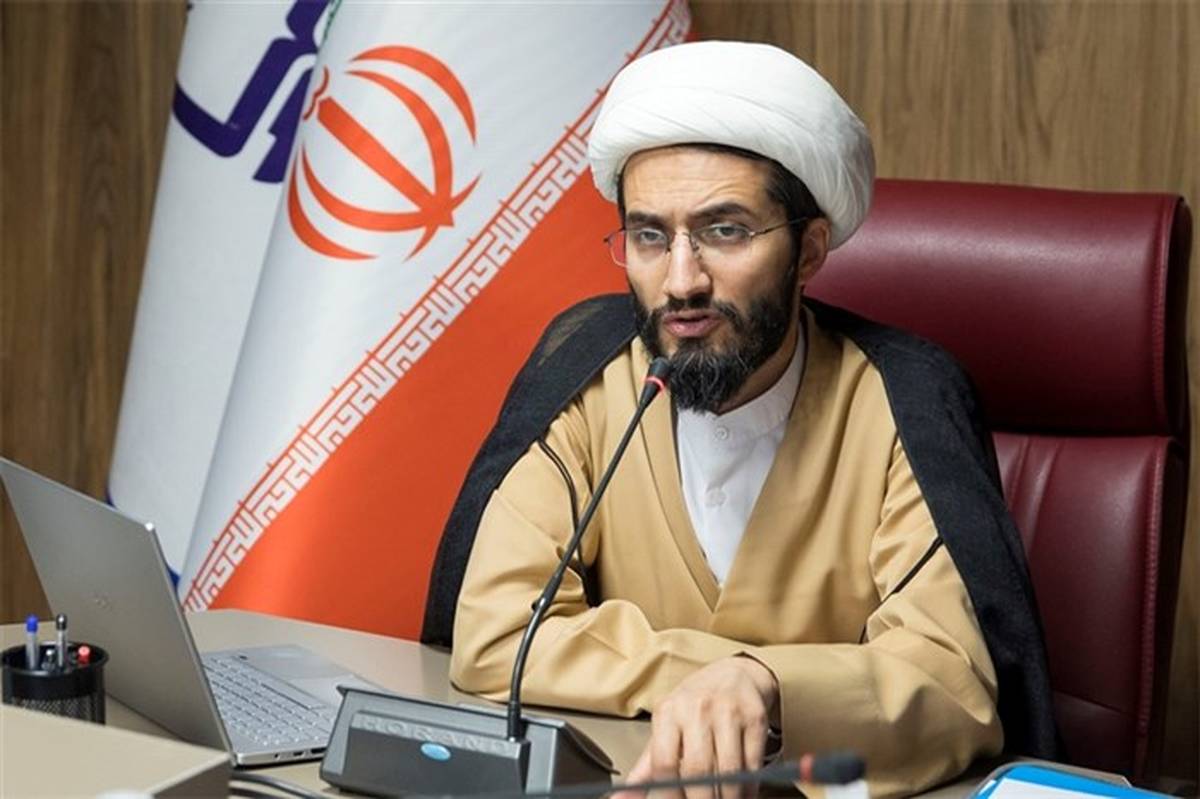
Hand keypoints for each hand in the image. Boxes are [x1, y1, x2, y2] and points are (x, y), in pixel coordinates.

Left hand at [614, 656, 779, 798]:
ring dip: (727, 798)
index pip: (664, 763)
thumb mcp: (667, 725)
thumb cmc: (695, 704)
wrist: (735, 673)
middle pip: (697, 771)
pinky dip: (748, 788)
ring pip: (728, 772)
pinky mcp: (755, 717)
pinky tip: (743, 793)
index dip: (668, 796)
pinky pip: (752, 764)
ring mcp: (728, 711)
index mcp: (669, 712)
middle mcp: (697, 709)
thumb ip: (647, 766)